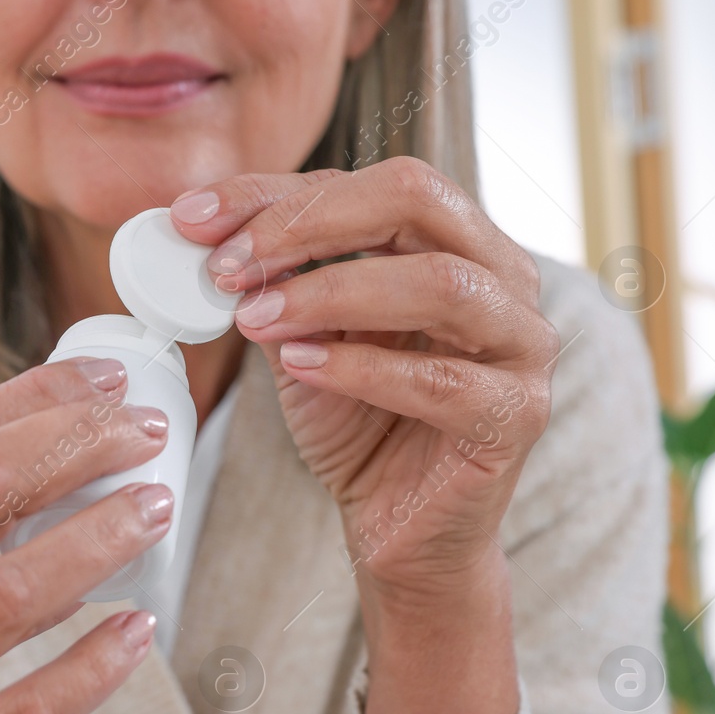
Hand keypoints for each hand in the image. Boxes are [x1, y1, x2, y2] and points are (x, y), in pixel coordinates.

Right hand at [0, 359, 170, 713]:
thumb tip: (32, 470)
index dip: (27, 405)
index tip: (103, 384)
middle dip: (73, 447)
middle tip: (145, 435)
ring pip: (8, 592)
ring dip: (99, 538)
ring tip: (156, 509)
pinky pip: (28, 712)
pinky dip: (93, 665)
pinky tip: (139, 634)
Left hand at [171, 157, 555, 713]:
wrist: (399, 531)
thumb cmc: (358, 424)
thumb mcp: (301, 339)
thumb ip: (272, 286)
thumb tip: (203, 236)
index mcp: (456, 240)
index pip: (368, 182)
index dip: (275, 192)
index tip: (193, 216)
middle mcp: (503, 278)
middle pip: (415, 200)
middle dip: (307, 224)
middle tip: (227, 262)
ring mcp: (522, 346)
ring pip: (439, 284)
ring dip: (331, 293)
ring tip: (254, 317)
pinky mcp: (515, 417)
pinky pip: (440, 380)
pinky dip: (360, 368)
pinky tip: (299, 369)